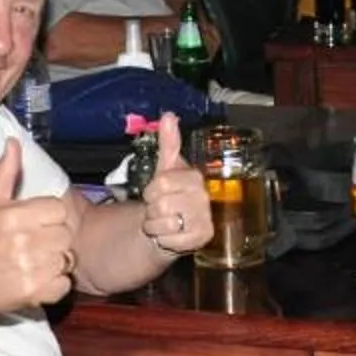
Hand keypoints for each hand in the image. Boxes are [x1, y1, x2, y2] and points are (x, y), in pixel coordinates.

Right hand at [0, 138, 77, 312]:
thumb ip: (6, 170)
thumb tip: (14, 142)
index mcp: (15, 217)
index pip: (58, 210)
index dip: (49, 216)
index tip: (36, 222)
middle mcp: (24, 243)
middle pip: (64, 235)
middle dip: (53, 238)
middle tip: (35, 242)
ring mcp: (29, 270)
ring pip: (65, 260)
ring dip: (54, 261)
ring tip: (34, 261)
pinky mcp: (32, 293)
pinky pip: (62, 285)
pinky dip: (54, 284)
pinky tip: (37, 278)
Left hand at [138, 113, 214, 256]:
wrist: (172, 224)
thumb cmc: (168, 194)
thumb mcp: (165, 168)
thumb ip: (168, 142)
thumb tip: (169, 115)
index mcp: (193, 177)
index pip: (160, 183)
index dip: (151, 190)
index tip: (155, 192)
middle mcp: (203, 197)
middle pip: (160, 204)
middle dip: (152, 209)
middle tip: (160, 209)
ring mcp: (204, 218)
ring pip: (164, 223)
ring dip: (156, 225)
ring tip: (165, 222)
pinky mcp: (202, 238)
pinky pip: (171, 240)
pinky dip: (165, 240)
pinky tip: (171, 235)